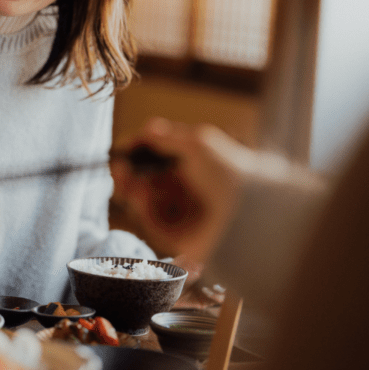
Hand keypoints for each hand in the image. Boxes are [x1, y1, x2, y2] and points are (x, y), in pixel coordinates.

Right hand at [113, 117, 328, 264]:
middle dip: (128, 176)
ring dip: (134, 192)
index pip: (158, 162)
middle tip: (118, 170)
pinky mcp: (180, 239)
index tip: (122, 152)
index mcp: (194, 167)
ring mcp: (184, 215)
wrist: (251, 211)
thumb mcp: (199, 142)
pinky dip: (143, 211)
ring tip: (132, 183)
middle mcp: (187, 191)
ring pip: (146, 205)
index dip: (137, 157)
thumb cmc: (231, 171)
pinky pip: (152, 225)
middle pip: (146, 184)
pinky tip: (141, 197)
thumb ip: (168, 136)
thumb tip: (146, 130)